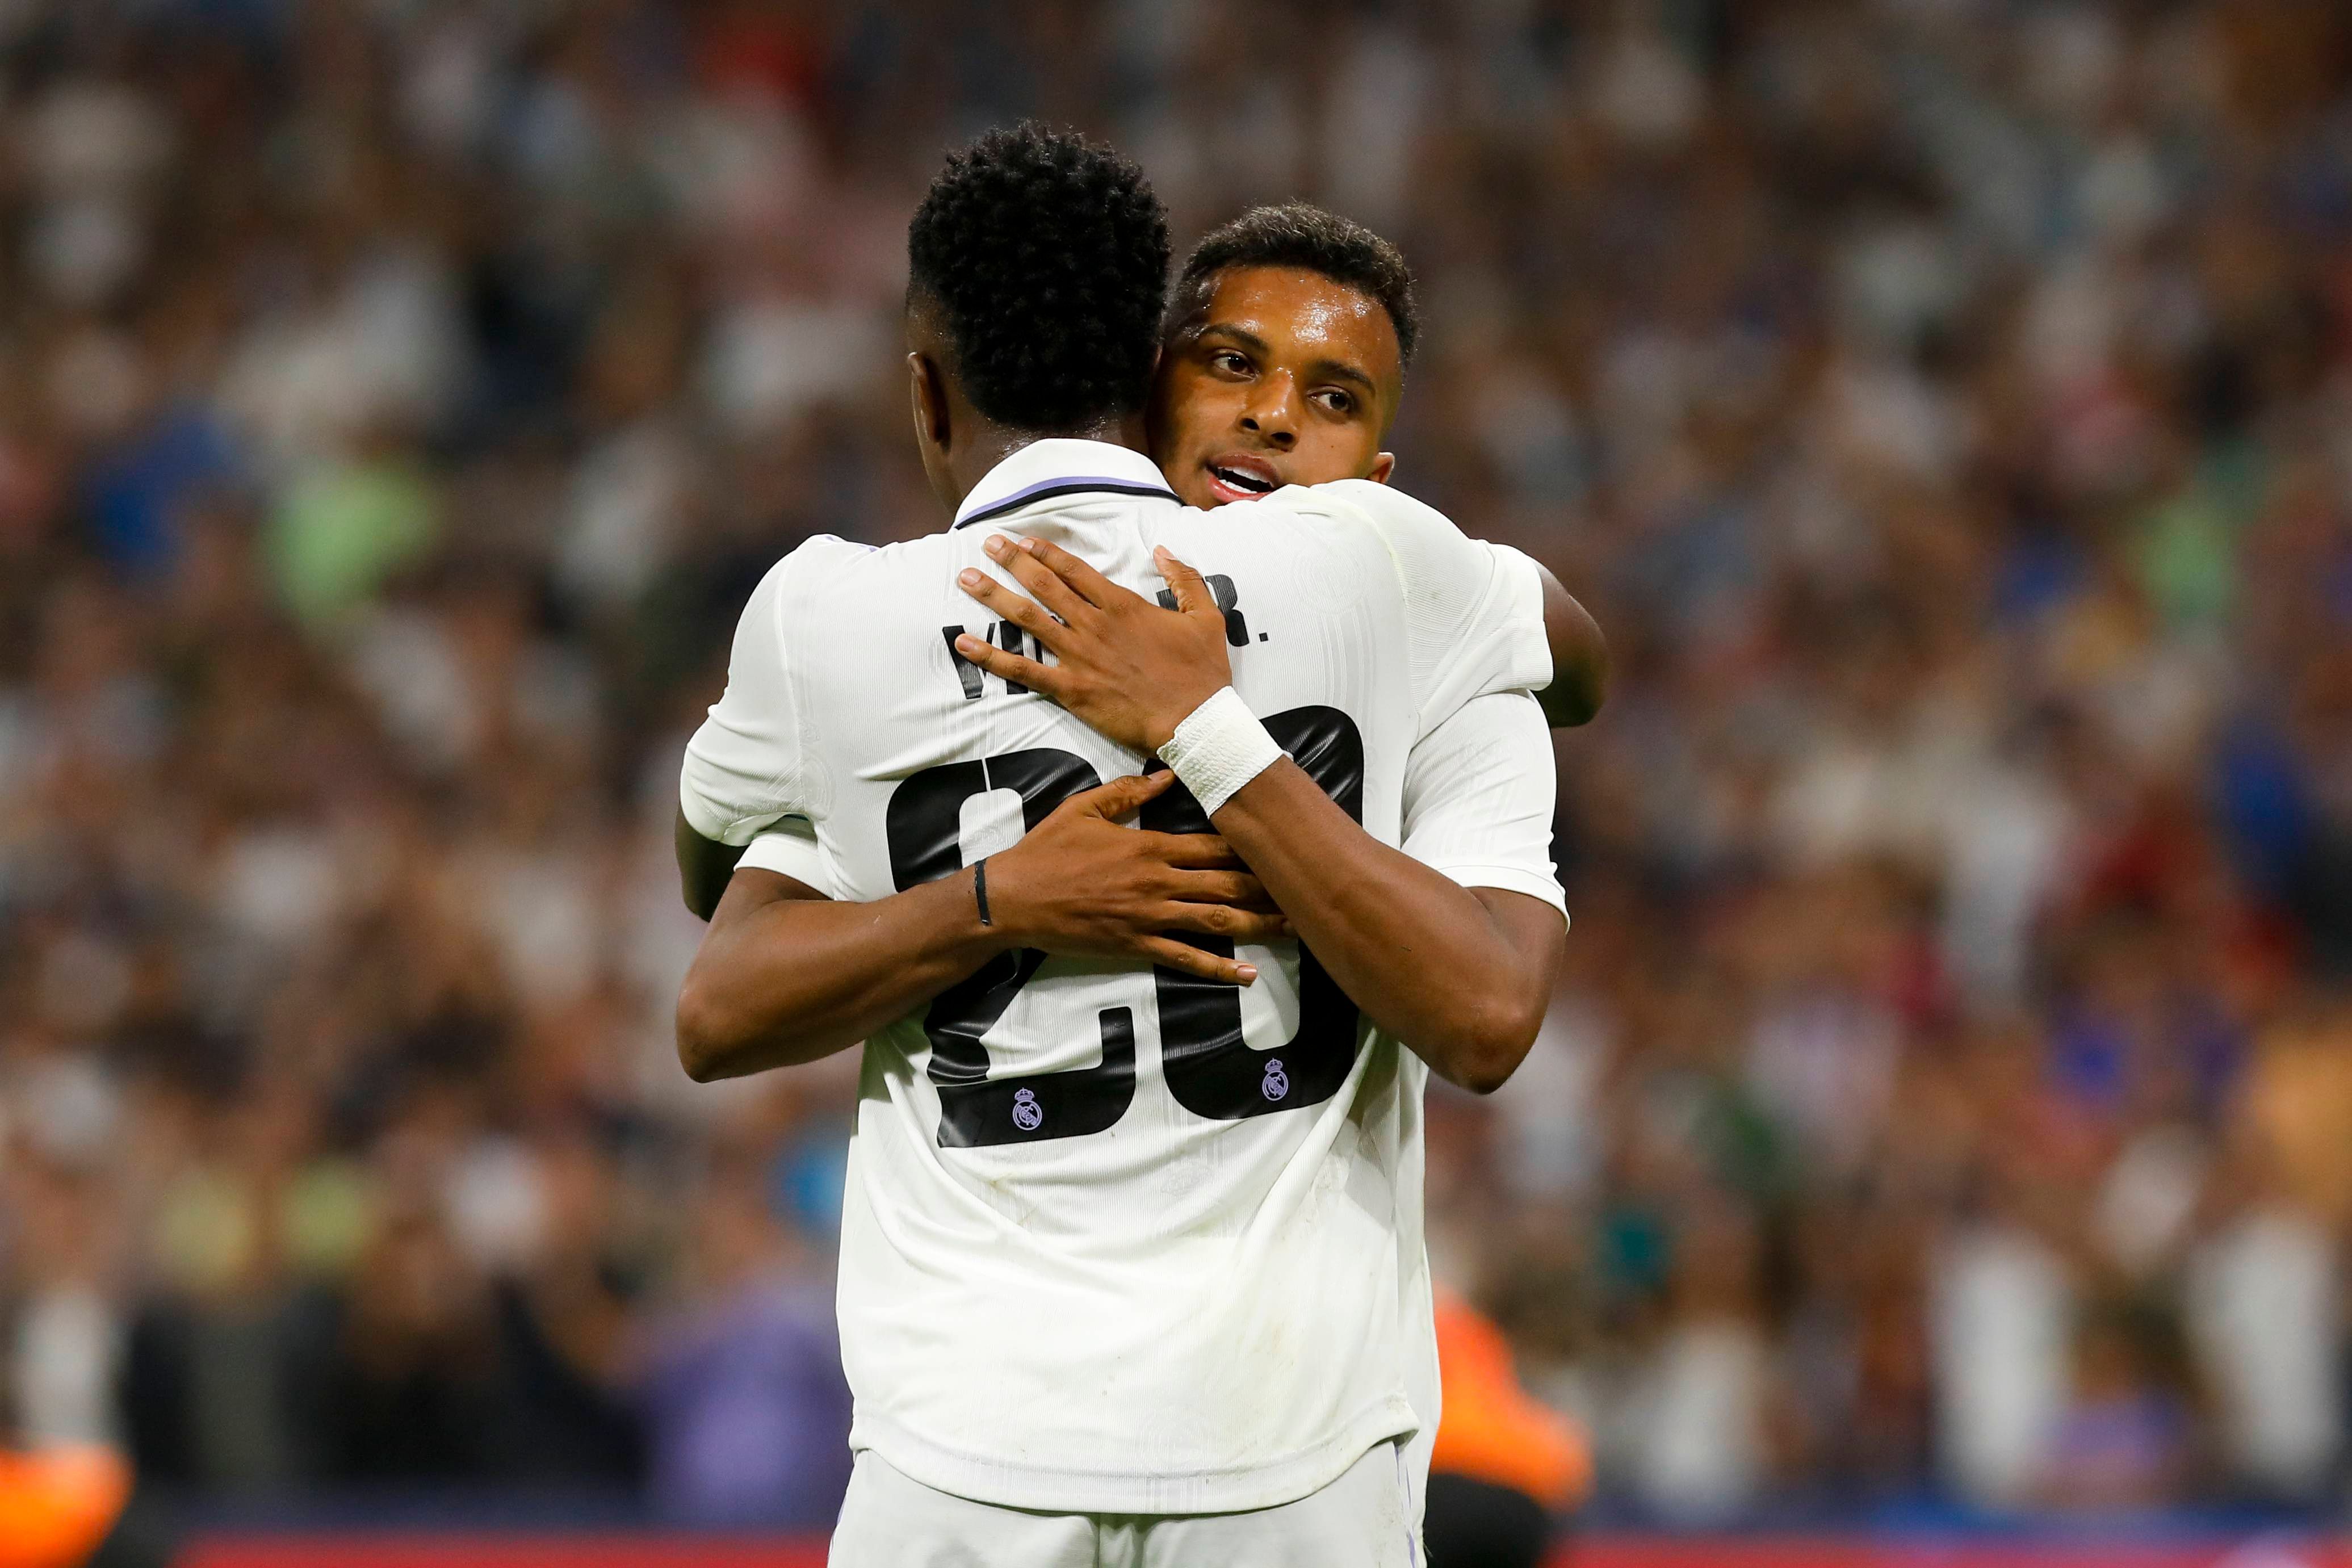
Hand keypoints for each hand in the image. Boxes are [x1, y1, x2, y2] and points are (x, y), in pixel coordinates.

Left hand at [955, 536, 1230, 753]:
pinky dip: (991, 657)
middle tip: (988, 545)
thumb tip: (1163, 550)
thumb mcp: (1205, 616)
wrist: (1196, 720)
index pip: (1074, 570)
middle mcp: (1094, 625)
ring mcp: (1078, 656)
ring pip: (1026, 619)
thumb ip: (1185, 579)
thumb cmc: (1202, 672)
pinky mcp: (1070, 689)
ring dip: (993, 595)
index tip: (1023, 540)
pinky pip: (1022, 670)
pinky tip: (964, 643)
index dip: (1045, 551)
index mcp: (1122, 605)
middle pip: (1043, 584)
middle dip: (1011, 561)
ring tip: (966, 578)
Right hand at [986, 771, 1286, 984]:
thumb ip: (1127, 790)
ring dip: (1259, 925)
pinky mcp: (1136, 946)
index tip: (1283, 846)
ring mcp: (1149, 917)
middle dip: (1269, 887)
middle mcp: (1158, 882)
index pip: (1214, 846)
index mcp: (1150, 846)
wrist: (1013, 898)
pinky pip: (1185, 959)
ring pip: (1216, 922)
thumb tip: (1167, 772)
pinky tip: (1248, 974)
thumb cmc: (1046, 850)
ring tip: (1295, 928)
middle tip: (1307, 890)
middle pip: (1227, 884)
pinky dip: (1218, 968)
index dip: (1252, 847)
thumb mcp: (1083, 807)